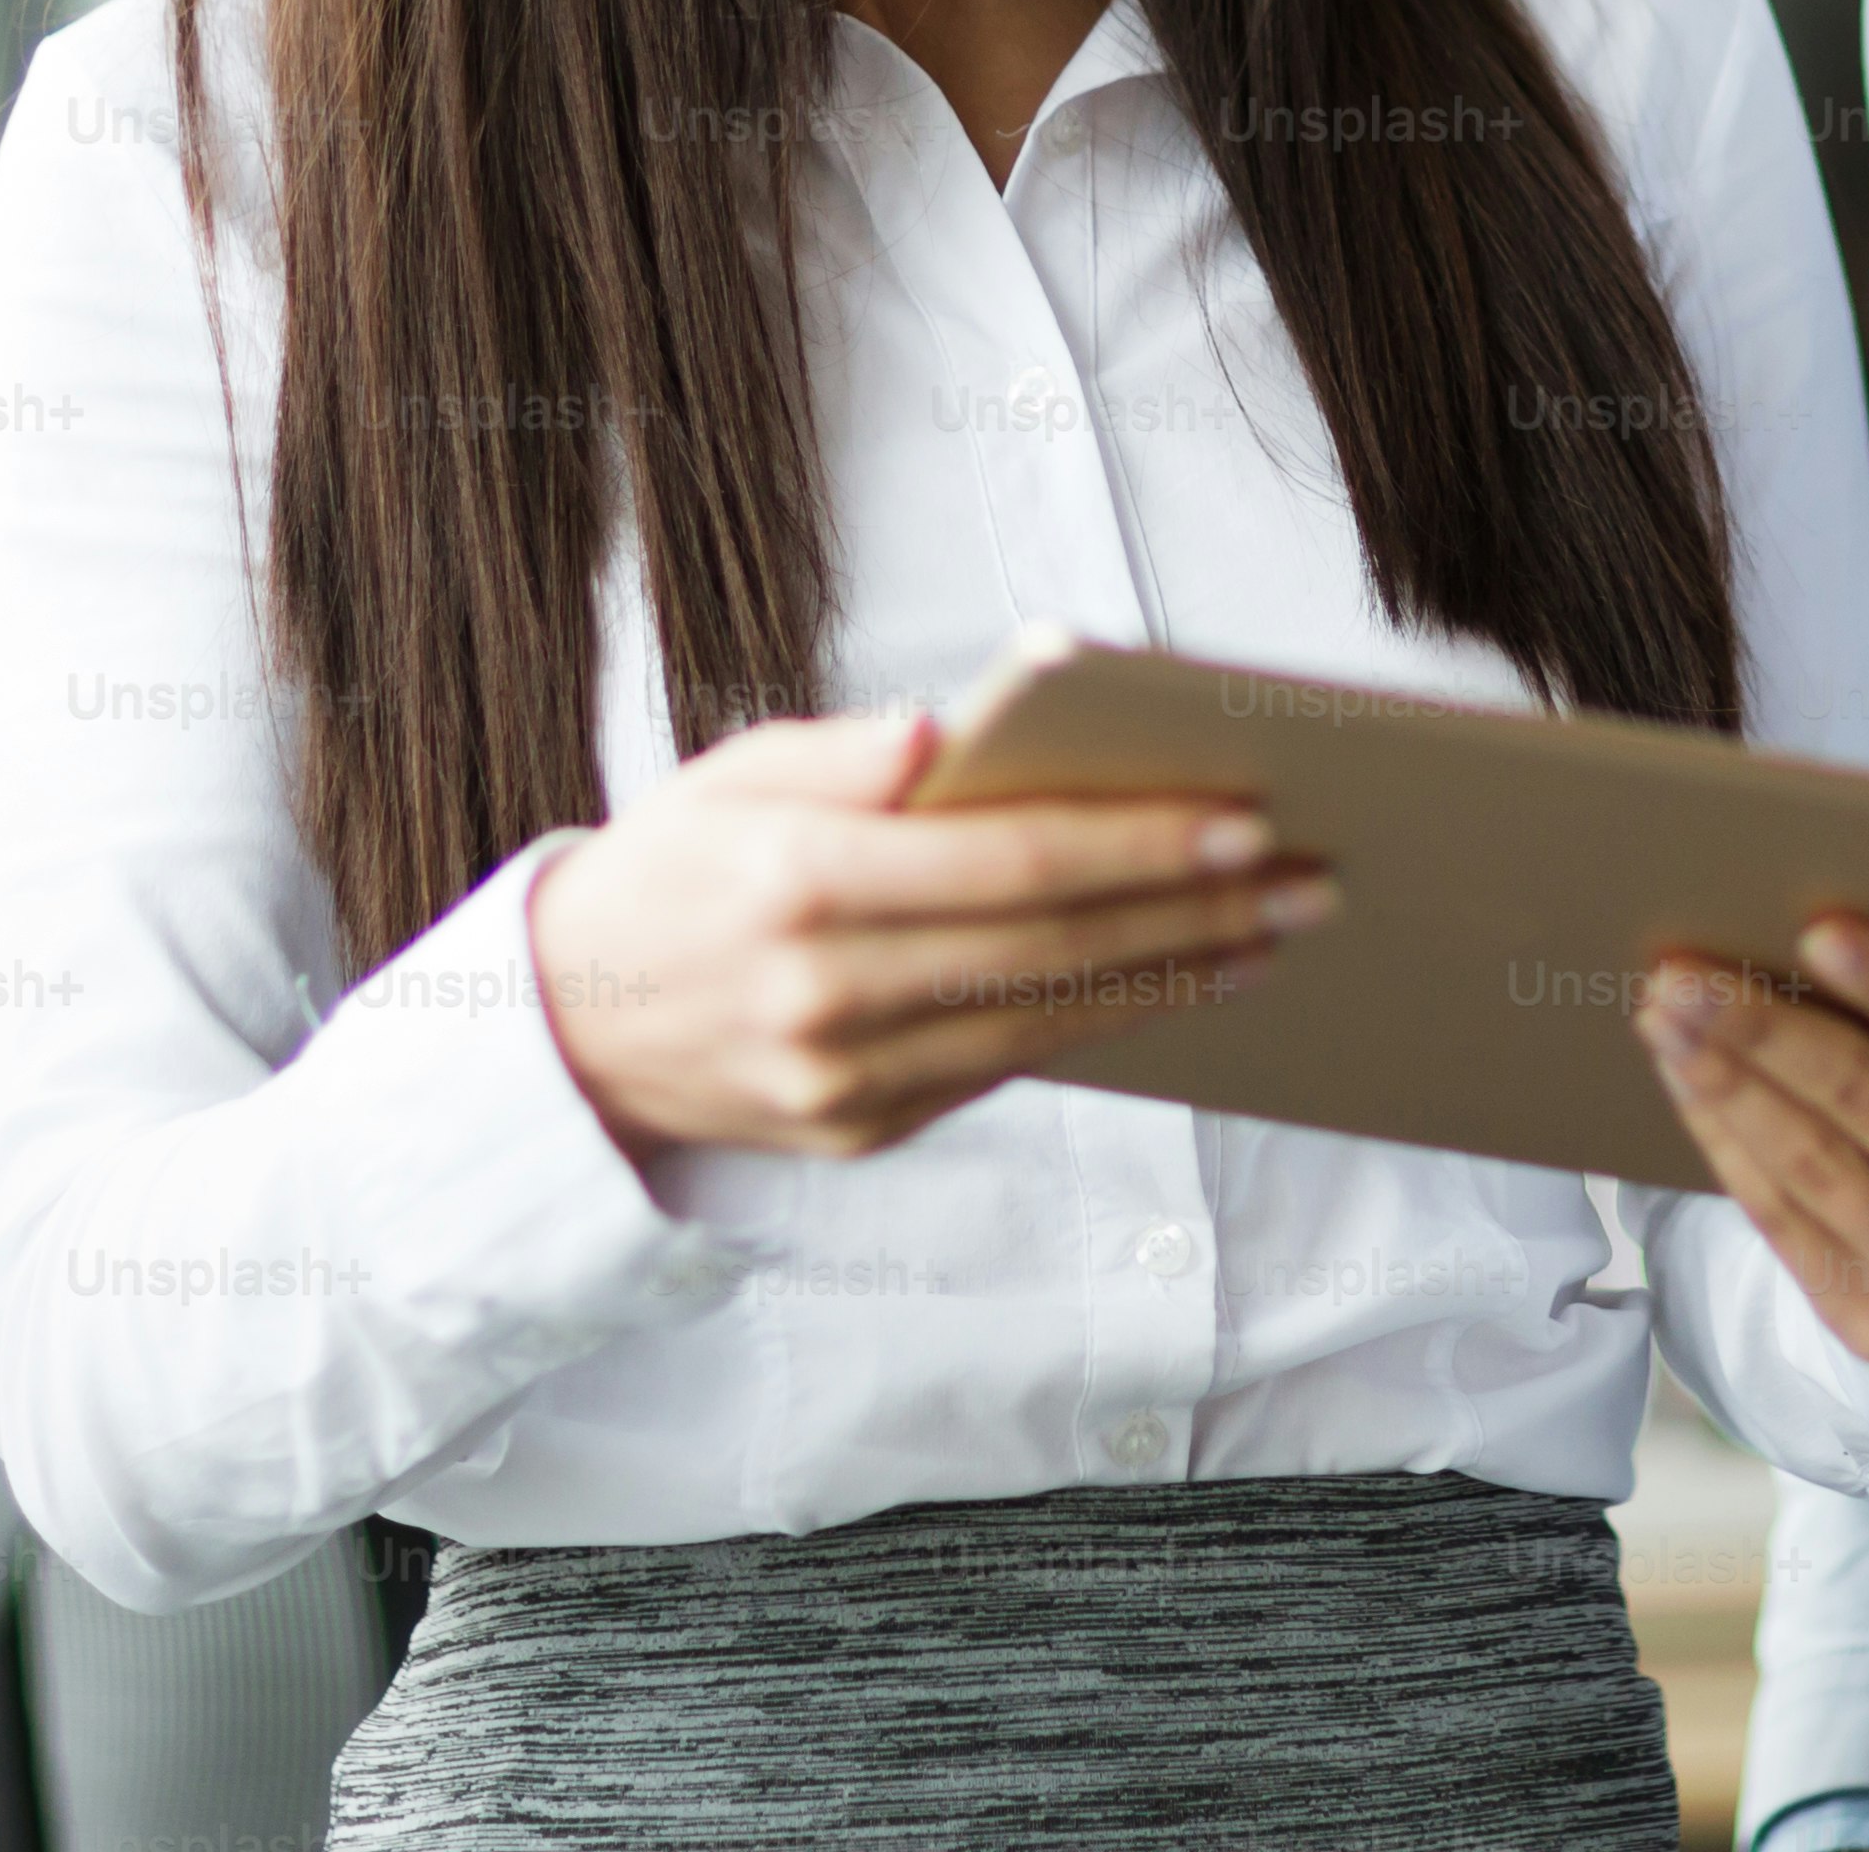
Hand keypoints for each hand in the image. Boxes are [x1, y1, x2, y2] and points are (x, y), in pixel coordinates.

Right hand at [527, 711, 1329, 1160]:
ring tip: (1268, 934)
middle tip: (1304, 879)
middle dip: (1194, 912)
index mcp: (797, 880)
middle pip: (1051, 948)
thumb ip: (849, 752)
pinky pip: (1003, 1071)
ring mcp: (842, 1079)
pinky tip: (1171, 983)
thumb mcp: (735, 770)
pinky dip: (1098, 1025)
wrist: (565, 1023)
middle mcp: (823, 991)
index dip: (1137, 844)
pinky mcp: (859, 1133)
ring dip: (1173, 979)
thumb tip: (955, 736)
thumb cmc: (675, 865)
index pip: (1008, 862)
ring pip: (1045, 1024)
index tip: (1243, 818)